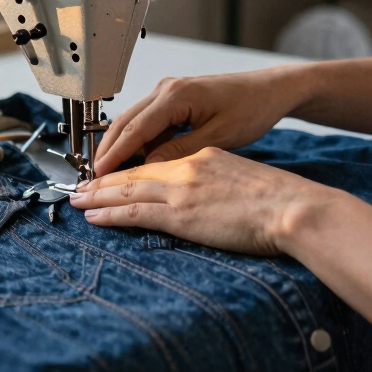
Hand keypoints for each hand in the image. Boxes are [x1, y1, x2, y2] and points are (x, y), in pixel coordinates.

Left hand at [69, 146, 338, 255]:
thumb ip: (217, 180)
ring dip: (98, 195)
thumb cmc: (281, 200)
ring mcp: (182, 188)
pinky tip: (94, 215)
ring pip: (128, 189)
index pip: (157, 160)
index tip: (112, 175)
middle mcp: (188, 167)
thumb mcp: (243, 178)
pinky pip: (135, 212)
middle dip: (104, 178)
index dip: (130, 168)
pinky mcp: (181, 212)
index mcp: (204, 156)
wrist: (294, 207)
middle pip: (136, 171)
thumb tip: (205, 195)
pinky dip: (110, 213)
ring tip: (77, 200)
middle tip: (80, 185)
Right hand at [94, 68, 311, 176]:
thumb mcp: (219, 137)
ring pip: (134, 124)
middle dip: (107, 151)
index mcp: (176, 95)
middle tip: (92, 178)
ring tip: (109, 176)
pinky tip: (137, 164)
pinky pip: (149, 124)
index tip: (98, 174)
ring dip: (122, 148)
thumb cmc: (252, 108)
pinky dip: (140, 144)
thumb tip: (150, 168)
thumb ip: (181, 152)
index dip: (114, 154)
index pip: (135, 129)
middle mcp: (166, 90)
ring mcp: (168, 93)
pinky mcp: (174, 101)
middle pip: (125, 123)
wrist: (270, 90)